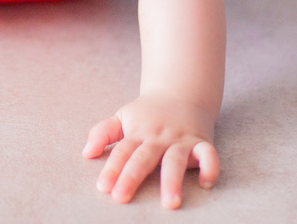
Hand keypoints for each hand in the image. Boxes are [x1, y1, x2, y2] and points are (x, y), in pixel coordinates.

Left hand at [83, 91, 218, 208]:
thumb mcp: (123, 117)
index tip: (103, 187)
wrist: (181, 92)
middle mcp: (159, 136)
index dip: (112, 169)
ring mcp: (181, 139)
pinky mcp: (202, 141)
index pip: (122, 151)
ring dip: (172, 181)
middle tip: (121, 198)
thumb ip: (102, 133)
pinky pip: (208, 154)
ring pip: (175, 159)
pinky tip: (205, 183)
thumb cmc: (148, 113)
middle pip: (144, 157)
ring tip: (169, 203)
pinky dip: (209, 167)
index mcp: (138, 132)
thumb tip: (86, 153)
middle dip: (132, 177)